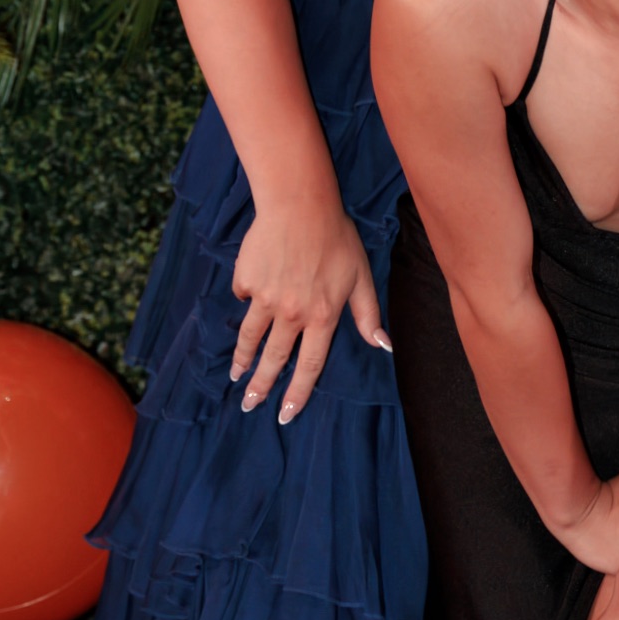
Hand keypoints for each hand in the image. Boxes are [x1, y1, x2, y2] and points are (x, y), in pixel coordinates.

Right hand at [230, 193, 386, 420]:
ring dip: (241, 360)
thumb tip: (384, 346)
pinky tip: (251, 296)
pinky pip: (244, 298)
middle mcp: (292, 313)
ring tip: (235, 377)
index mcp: (323, 316)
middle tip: (249, 405)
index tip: (285, 414)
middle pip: (275, 358)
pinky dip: (247, 300)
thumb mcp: (361, 276)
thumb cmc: (337, 238)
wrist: (300, 205)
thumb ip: (368, 314)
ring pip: (250, 337)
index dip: (298, 393)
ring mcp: (266, 298)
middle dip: (261, 386)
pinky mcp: (246, 281)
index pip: (310, 365)